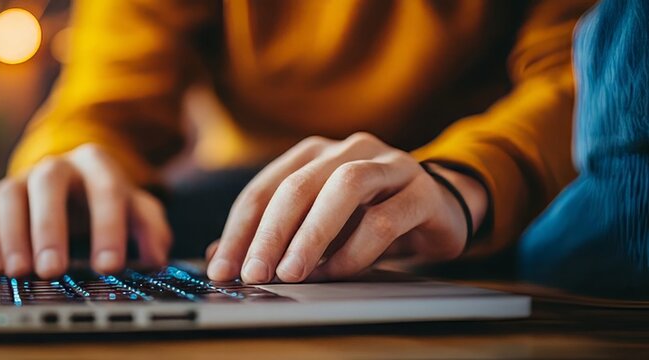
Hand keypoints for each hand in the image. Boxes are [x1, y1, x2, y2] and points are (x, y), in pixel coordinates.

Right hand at [0, 144, 171, 277]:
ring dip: (12, 234)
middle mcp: (57, 165)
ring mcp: (23, 179)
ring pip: (9, 194)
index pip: (106, 189)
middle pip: (48, 183)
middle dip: (49, 227)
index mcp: (97, 163)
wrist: (75, 184)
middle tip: (53, 270)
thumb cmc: (107, 202)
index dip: (108, 228)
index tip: (109, 266)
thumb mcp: (136, 209)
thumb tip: (156, 256)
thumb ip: (150, 228)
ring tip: (19, 272)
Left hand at [205, 133, 486, 283]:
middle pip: (298, 185)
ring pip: (344, 187)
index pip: (264, 189)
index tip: (223, 269)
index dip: (239, 231)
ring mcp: (390, 164)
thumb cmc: (368, 214)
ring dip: (312, 234)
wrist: (440, 208)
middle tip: (253, 274)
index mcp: (314, 153)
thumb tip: (219, 256)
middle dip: (270, 234)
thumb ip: (273, 234)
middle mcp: (349, 149)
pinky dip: (356, 250)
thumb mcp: (317, 223)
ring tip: (291, 273)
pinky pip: (384, 218)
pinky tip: (337, 272)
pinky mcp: (422, 191)